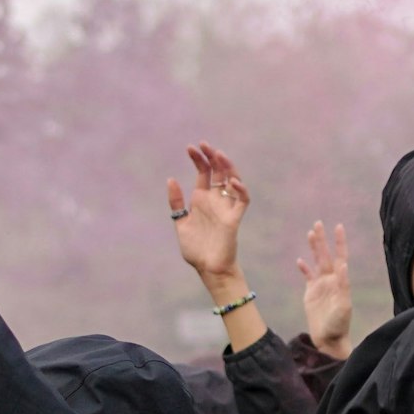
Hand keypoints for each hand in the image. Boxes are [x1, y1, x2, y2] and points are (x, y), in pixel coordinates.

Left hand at [167, 143, 249, 279]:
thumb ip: (176, 202)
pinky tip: (232, 181)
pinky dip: (240, 190)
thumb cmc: (196, 249)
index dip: (199, 159)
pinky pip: (242, 200)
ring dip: (227, 167)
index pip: (204, 173)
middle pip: (218, 172)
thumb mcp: (181, 222)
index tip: (190, 147)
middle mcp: (215, 200)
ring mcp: (226, 208)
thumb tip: (171, 179)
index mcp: (202, 199)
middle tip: (204, 144)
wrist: (207, 269)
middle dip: (212, 157)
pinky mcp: (234, 218)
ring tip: (219, 154)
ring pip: (232, 181)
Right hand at [297, 222, 352, 358]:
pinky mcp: (311, 293)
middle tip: (318, 223)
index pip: (340, 257)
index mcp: (340, 281)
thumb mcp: (343, 305)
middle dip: (323, 240)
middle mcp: (331, 280)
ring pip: (317, 262)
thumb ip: (343, 285)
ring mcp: (321, 286)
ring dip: (314, 248)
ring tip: (310, 233)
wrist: (329, 339)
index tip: (338, 227)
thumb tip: (343, 265)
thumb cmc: (339, 324)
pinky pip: (308, 277)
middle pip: (326, 255)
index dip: (339, 242)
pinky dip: (304, 268)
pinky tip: (300, 260)